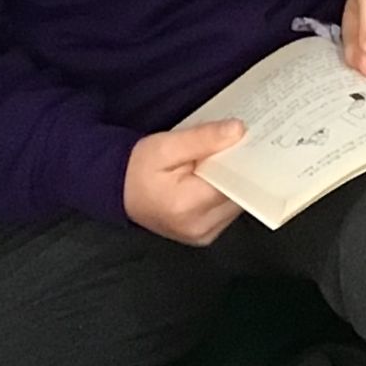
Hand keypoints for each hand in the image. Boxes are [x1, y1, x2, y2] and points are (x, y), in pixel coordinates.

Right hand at [123, 120, 245, 246]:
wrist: (119, 191)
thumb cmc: (137, 169)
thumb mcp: (165, 145)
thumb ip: (202, 138)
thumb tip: (237, 130)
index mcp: (188, 205)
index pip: (234, 181)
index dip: (243, 158)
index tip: (246, 138)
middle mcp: (199, 227)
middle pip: (239, 194)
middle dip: (239, 169)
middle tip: (235, 144)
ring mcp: (203, 235)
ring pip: (237, 203)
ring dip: (234, 181)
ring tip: (222, 159)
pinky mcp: (205, 235)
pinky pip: (228, 210)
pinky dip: (225, 192)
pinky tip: (216, 175)